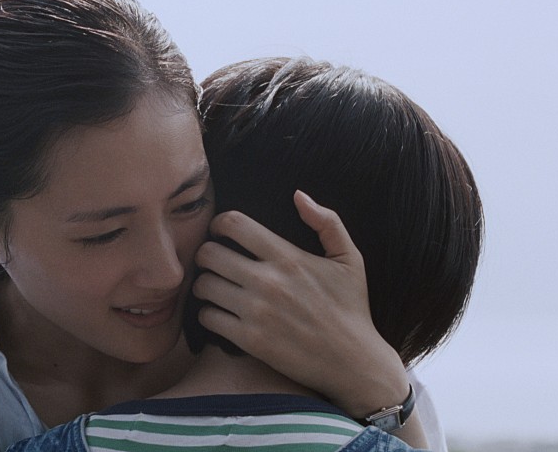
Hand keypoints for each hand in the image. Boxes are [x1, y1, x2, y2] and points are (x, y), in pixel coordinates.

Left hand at [193, 190, 411, 418]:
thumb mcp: (350, 259)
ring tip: (215, 287)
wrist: (354, 363)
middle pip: (208, 253)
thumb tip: (299, 195)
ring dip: (204, 284)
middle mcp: (268, 281)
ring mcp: (256, 312)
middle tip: (213, 261)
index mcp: (288, 257)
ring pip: (203, 285)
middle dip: (206, 254)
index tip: (221, 232)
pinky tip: (220, 313)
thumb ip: (327, 221)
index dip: (219, 223)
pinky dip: (208, 313)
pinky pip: (207, 317)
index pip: (234, 224)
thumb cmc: (351, 308)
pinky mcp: (249, 340)